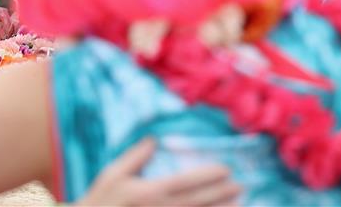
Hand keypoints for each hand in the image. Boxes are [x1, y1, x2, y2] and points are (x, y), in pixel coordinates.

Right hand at [77, 138, 240, 205]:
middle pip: (200, 201)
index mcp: (151, 191)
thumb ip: (135, 156)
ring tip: (236, 202)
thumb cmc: (100, 200)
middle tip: (240, 185)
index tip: (226, 170)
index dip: (210, 176)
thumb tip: (154, 140)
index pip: (188, 182)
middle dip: (222, 193)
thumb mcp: (113, 173)